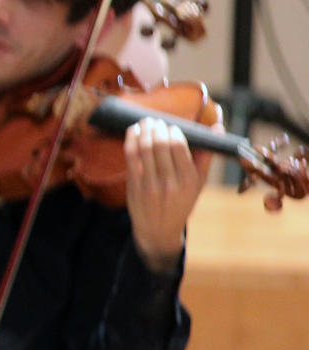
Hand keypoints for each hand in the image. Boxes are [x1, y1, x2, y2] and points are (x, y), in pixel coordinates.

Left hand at [124, 116, 211, 271]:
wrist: (159, 229)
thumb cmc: (182, 201)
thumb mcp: (199, 183)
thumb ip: (206, 155)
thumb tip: (218, 127)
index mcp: (189, 181)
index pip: (179, 147)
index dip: (174, 132)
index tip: (172, 126)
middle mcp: (170, 183)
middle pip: (160, 145)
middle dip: (157, 128)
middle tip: (156, 120)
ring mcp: (150, 185)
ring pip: (144, 149)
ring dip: (143, 130)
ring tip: (146, 122)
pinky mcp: (134, 186)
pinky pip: (131, 157)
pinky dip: (131, 140)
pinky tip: (133, 131)